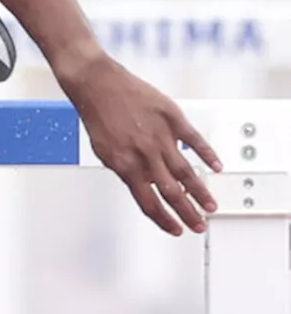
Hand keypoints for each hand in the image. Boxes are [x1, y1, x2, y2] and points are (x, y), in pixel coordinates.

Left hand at [60, 54, 221, 235]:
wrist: (96, 84)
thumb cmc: (98, 116)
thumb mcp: (105, 151)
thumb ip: (127, 170)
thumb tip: (147, 185)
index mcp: (125, 165)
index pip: (148, 202)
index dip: (163, 219)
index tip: (175, 229)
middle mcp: (145, 154)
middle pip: (172, 193)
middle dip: (188, 214)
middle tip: (199, 225)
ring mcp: (160, 136)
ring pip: (186, 172)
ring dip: (201, 192)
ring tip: (210, 206)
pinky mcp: (172, 117)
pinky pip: (195, 140)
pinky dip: (208, 154)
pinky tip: (216, 167)